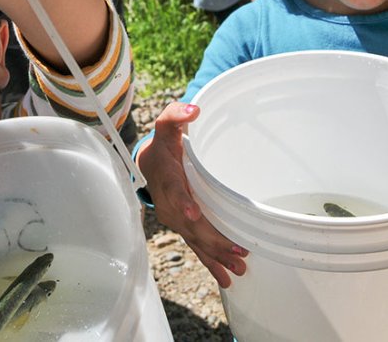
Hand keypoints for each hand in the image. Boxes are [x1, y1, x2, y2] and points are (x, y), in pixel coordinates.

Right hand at [137, 102, 247, 286]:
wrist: (149, 164)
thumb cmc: (164, 144)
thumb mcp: (167, 125)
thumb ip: (176, 114)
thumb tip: (193, 110)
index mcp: (167, 177)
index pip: (174, 190)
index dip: (184, 202)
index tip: (194, 213)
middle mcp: (170, 202)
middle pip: (191, 224)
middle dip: (212, 239)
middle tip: (237, 249)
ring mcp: (176, 218)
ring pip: (195, 240)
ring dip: (215, 255)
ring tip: (238, 268)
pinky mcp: (183, 226)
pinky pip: (195, 246)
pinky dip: (210, 262)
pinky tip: (226, 278)